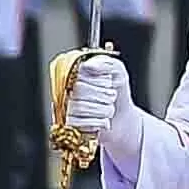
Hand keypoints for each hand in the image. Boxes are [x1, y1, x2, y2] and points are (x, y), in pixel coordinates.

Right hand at [57, 49, 135, 167]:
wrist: (122, 116)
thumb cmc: (117, 90)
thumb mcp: (117, 71)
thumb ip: (106, 63)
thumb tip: (87, 65)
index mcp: (74, 74)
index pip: (79, 74)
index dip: (100, 81)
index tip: (110, 82)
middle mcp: (66, 90)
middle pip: (79, 90)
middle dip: (103, 95)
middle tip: (111, 97)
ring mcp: (65, 108)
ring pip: (79, 107)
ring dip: (103, 110)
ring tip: (109, 109)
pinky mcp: (68, 125)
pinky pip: (77, 123)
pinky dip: (98, 122)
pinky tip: (104, 121)